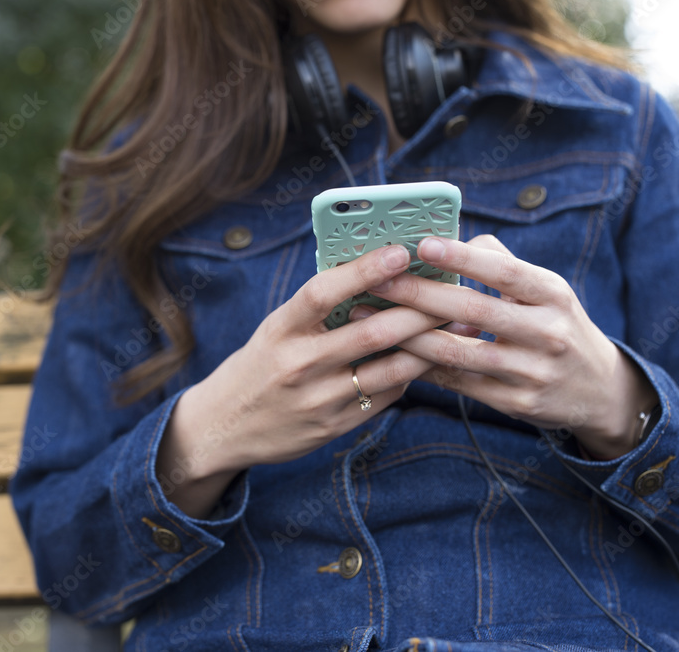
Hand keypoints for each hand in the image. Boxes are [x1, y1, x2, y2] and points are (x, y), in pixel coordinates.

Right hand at [158, 245, 443, 516]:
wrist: (224, 427)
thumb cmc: (259, 366)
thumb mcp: (275, 330)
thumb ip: (317, 310)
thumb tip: (374, 274)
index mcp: (280, 329)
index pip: (323, 292)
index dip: (364, 270)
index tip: (400, 251)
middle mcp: (298, 364)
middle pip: (370, 333)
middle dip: (417, 311)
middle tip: (450, 293)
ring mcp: (317, 399)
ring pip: (388, 369)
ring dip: (426, 347)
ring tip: (454, 327)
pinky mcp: (333, 427)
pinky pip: (384, 397)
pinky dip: (408, 375)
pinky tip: (424, 360)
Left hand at [366, 234, 657, 459]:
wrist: (599, 391)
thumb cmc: (557, 325)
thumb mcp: (547, 290)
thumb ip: (502, 263)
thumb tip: (453, 240)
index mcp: (554, 296)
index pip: (505, 273)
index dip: (463, 259)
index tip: (422, 244)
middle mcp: (547, 333)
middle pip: (473, 311)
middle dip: (419, 295)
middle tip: (377, 280)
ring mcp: (532, 373)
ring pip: (458, 353)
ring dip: (408, 336)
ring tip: (368, 318)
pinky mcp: (516, 403)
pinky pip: (459, 383)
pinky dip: (423, 366)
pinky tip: (391, 352)